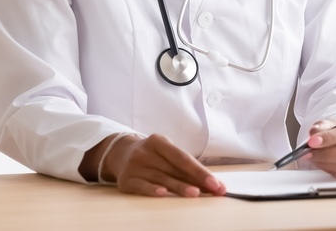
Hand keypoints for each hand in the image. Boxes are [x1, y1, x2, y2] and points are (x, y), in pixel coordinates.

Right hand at [83, 133, 226, 197]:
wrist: (120, 154)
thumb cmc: (152, 156)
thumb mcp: (165, 153)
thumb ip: (184, 166)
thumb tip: (209, 183)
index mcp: (159, 141)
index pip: (183, 158)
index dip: (200, 171)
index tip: (216, 183)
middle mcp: (146, 152)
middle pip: (175, 169)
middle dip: (197, 182)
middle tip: (213, 191)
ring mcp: (135, 166)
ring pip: (162, 179)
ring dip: (180, 188)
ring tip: (196, 194)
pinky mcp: (126, 180)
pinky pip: (141, 186)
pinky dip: (152, 190)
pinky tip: (163, 194)